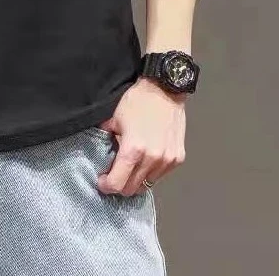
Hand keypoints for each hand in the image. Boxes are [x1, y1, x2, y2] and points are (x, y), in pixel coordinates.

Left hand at [96, 77, 186, 196]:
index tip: (102, 180)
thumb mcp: (113, 118)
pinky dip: (150, 172)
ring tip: (130, 165)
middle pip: (132, 189)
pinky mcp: (178, 158)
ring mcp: (167, 160)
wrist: (164, 89)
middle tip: (114, 174)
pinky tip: (145, 159)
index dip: (106, 185)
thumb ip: (105, 139)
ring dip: (136, 179)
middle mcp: (152, 159)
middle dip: (120, 184)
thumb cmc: (137, 101)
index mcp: (133, 150)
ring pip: (147, 184)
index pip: (117, 184)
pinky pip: (160, 175)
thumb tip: (100, 153)